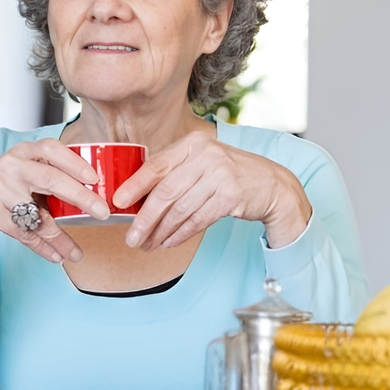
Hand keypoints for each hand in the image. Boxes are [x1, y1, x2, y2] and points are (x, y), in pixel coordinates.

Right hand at [0, 139, 109, 262]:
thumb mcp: (20, 172)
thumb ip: (48, 177)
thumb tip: (90, 196)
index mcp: (22, 152)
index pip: (52, 149)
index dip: (76, 163)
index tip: (96, 178)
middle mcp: (11, 166)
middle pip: (52, 180)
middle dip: (82, 197)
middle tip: (103, 212)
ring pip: (39, 216)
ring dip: (61, 238)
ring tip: (76, 253)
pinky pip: (24, 233)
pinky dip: (42, 247)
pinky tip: (56, 256)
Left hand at [112, 131, 311, 249]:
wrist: (272, 184)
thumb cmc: (229, 175)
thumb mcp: (202, 162)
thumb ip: (175, 172)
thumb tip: (136, 197)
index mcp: (193, 144)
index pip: (156, 165)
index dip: (134, 185)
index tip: (117, 202)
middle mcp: (206, 156)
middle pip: (165, 192)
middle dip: (145, 218)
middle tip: (131, 237)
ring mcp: (220, 175)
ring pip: (180, 210)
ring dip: (160, 232)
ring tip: (147, 244)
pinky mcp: (231, 197)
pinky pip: (197, 220)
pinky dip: (180, 234)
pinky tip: (167, 243)